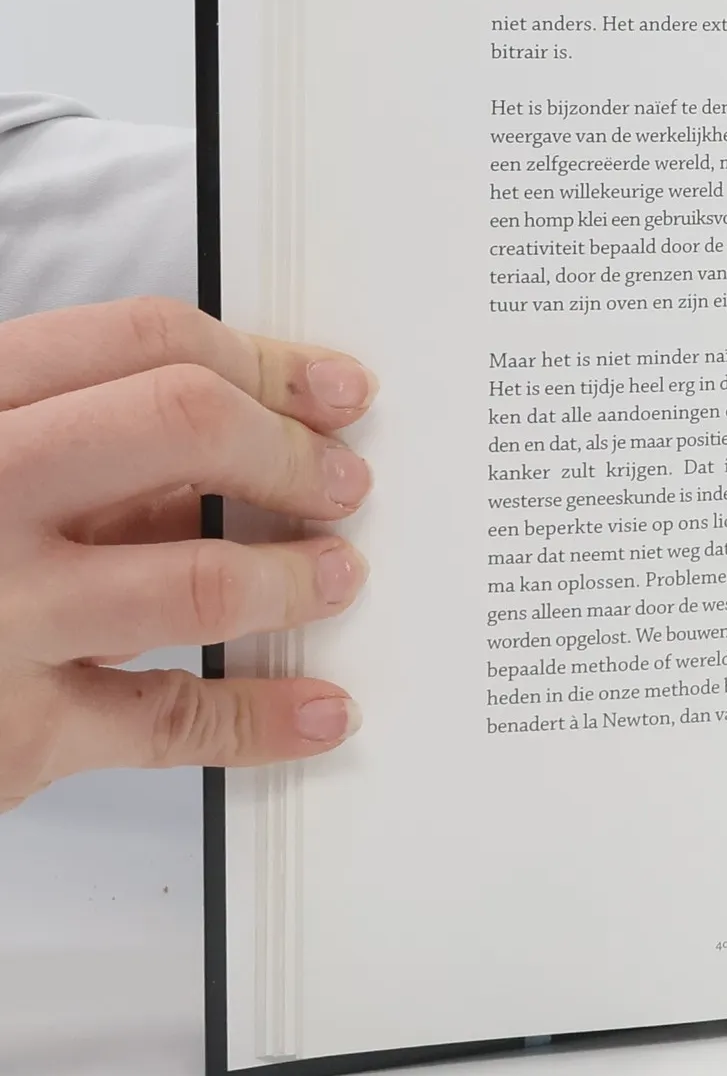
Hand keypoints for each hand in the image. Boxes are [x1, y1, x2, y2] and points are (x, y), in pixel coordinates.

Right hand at [0, 298, 374, 812]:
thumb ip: (72, 449)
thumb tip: (241, 443)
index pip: (140, 341)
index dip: (264, 360)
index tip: (333, 388)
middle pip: (178, 425)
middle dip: (289, 450)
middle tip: (345, 482)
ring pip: (193, 576)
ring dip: (293, 575)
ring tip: (337, 576)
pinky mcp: (10, 734)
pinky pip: (168, 722)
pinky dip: (262, 717)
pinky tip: (320, 709)